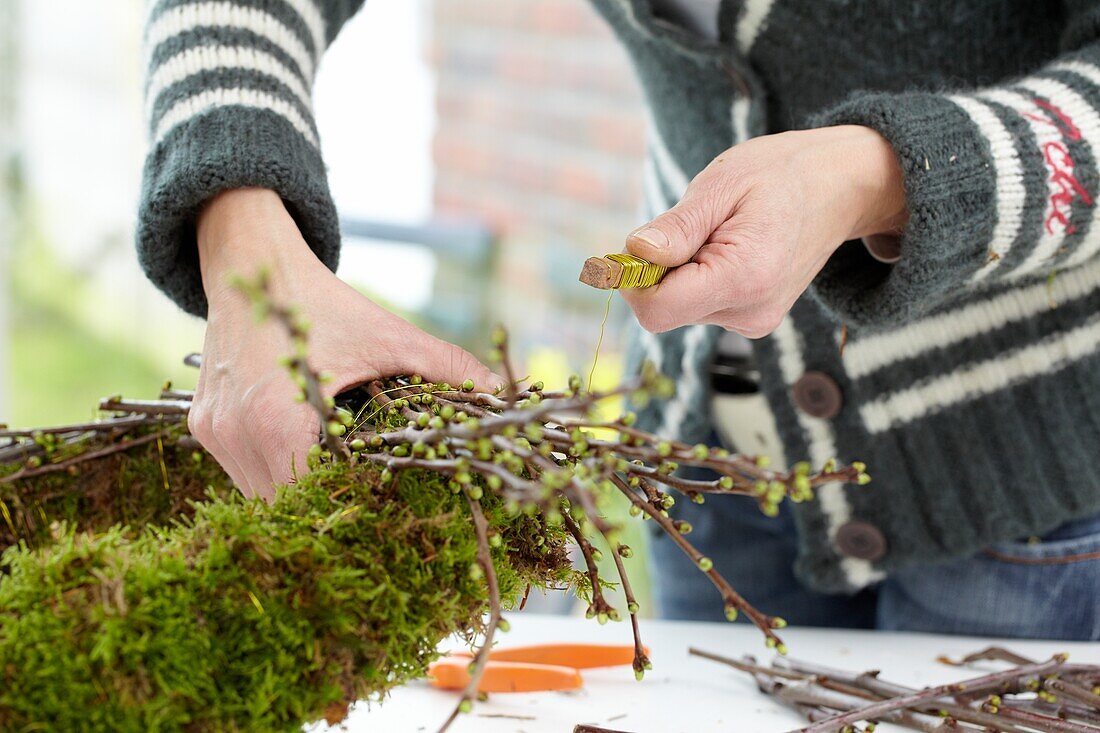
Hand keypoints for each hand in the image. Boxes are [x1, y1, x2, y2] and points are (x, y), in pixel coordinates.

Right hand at [189, 188, 502, 500]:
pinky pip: (242, 470)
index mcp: (277, 420)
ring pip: (261, 494)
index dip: (351, 508)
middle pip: (286, 506)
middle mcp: (235, 434)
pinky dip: (276, 470)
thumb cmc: (324, 302)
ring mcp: (213, 433)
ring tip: (341, 480)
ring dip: (299, 492)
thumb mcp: (390, 336)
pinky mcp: (204, 427)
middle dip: (329, 506)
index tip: (386, 510)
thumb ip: (448, 368)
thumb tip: (500, 394)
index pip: (314, 498)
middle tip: (371, 503)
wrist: (251, 261)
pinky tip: (308, 453)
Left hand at [620, 125, 906, 336]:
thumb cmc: (780, 174)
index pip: (655, 310)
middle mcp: (749, 313)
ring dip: (680, 271)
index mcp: (743, 278)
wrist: (840, 188)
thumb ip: (679, 226)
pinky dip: (697, 277)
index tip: (641, 241)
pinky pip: (698, 305)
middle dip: (658, 270)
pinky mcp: (751, 321)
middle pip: (663, 310)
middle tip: (692, 225)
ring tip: (719, 233)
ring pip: (678, 308)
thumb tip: (633, 253)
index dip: (633, 278)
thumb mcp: (723, 183)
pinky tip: (728, 248)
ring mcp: (752, 322)